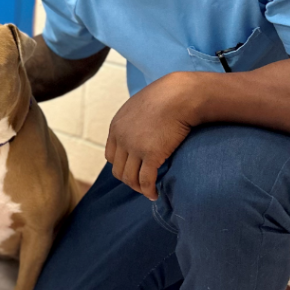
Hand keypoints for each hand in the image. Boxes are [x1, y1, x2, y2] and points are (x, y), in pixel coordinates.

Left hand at [104, 73, 201, 200]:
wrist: (179, 95)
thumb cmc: (165, 96)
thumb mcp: (139, 106)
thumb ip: (134, 121)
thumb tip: (140, 131)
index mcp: (116, 127)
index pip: (111, 156)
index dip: (121, 166)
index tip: (132, 170)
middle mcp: (122, 139)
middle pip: (118, 170)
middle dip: (129, 180)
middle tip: (141, 184)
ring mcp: (135, 148)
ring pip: (130, 178)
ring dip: (139, 188)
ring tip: (148, 191)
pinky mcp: (151, 155)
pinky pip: (146, 181)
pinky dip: (149, 190)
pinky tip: (155, 194)